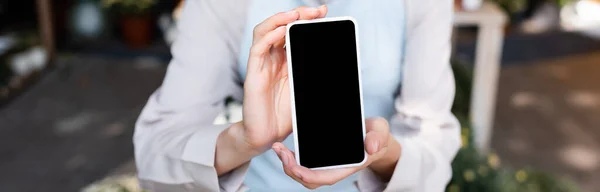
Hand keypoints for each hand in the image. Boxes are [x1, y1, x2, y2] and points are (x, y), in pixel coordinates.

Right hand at [241, 6, 327, 152]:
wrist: (267, 138)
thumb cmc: (286, 116)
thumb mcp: (309, 92)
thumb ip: (318, 78)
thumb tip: (342, 65)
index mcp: (286, 60)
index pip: (294, 31)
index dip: (308, 20)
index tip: (324, 13)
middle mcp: (273, 58)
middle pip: (280, 25)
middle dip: (299, 14)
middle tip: (318, 11)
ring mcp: (261, 64)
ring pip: (265, 30)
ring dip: (281, 19)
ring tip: (297, 15)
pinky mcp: (253, 74)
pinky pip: (258, 48)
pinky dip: (270, 36)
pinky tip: (283, 31)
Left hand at [272, 117, 400, 188]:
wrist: (374, 136)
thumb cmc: (376, 135)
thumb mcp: (380, 131)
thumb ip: (378, 137)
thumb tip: (371, 147)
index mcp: (347, 166)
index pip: (325, 178)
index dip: (308, 176)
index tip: (295, 167)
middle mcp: (334, 169)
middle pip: (308, 178)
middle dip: (291, 169)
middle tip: (280, 151)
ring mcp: (325, 165)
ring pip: (302, 171)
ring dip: (287, 162)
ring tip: (277, 148)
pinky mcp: (319, 157)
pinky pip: (302, 162)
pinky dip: (291, 157)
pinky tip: (282, 147)